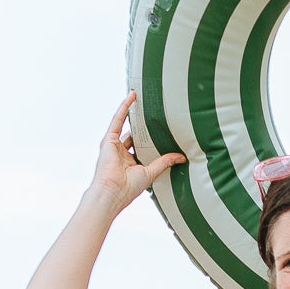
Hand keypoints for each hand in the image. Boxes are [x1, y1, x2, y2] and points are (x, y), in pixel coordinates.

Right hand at [90, 94, 186, 211]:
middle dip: (141, 123)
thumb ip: (164, 162)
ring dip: (132, 111)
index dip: (149, 138)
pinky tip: (132, 97)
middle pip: (133, 134)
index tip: (158, 130)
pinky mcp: (108, 140)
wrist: (113, 191)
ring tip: (141, 97)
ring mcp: (113, 146)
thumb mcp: (151, 172)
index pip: (141, 147)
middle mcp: (120, 153)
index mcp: (130, 163)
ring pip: (124, 124)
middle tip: (152, 111)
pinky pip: (117, 120)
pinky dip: (124, 108)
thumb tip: (180, 157)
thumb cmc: (127, 188)